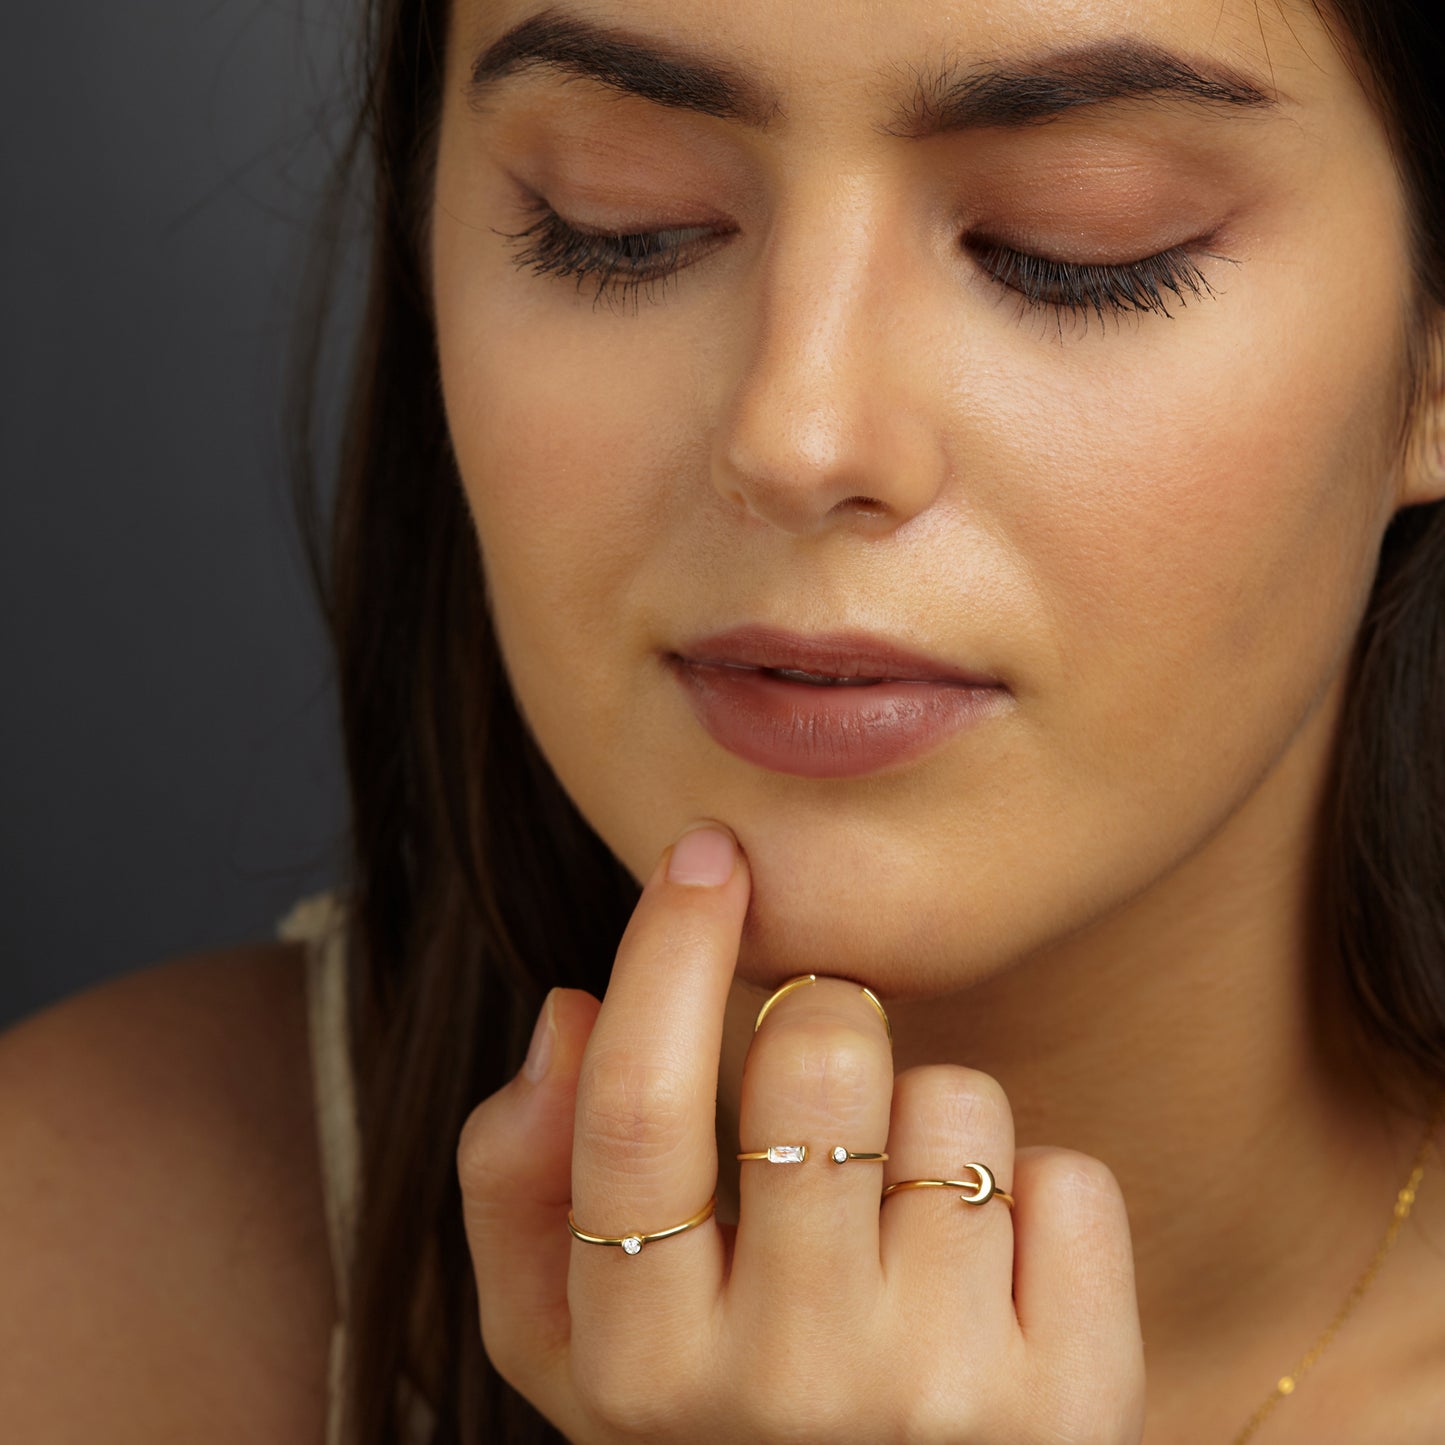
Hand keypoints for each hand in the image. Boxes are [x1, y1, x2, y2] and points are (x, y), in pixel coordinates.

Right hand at [458, 822, 1145, 1442]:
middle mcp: (788, 1392)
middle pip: (818, 1061)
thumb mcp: (572, 1340)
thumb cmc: (716, 1422)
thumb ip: (519, 1184)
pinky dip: (1034, 1198)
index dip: (666, 954)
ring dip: (931, 1125)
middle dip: (821, 1020)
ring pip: (958, 1106)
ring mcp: (941, 1404)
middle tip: (819, 1080)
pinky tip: (990, 1277)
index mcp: (642, 1367)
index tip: (705, 856)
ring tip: (900, 1218)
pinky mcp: (1078, 1406)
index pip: (636, 1112)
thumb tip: (570, 1012)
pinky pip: (1071, 1181)